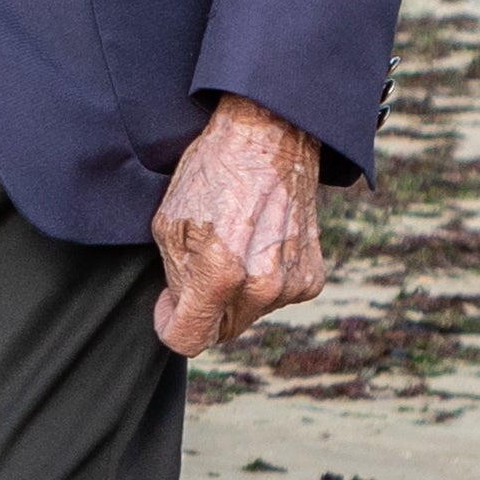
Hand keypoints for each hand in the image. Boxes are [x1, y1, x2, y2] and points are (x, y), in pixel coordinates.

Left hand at [151, 95, 324, 355]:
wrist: (272, 137)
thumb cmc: (214, 173)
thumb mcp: (170, 222)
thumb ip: (173, 280)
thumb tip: (181, 312)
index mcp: (221, 273)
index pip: (187, 341)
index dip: (169, 324)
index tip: (168, 302)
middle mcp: (262, 286)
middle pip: (219, 331)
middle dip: (202, 307)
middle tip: (198, 261)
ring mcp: (291, 284)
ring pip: (247, 315)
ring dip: (233, 294)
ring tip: (232, 244)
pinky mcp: (312, 278)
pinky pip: (275, 299)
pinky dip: (262, 282)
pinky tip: (257, 244)